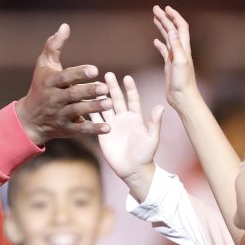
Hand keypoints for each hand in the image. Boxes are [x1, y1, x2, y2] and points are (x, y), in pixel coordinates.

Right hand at [16, 24, 111, 144]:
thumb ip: (54, 46)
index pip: (64, 77)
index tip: (94, 70)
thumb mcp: (44, 65)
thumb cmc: (40, 86)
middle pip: (72, 95)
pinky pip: (80, 129)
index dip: (78, 73)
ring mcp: (59, 115)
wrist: (29, 118)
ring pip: (77, 111)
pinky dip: (94, 129)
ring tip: (109, 103)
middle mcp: (54, 99)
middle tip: (105, 88)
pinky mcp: (66, 129)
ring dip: (94, 108)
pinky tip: (108, 127)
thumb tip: (65, 26)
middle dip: (88, 91)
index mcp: (50, 82)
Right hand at [93, 72, 162, 197]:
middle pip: (117, 99)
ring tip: (93, 85)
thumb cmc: (146, 155)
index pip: (133, 99)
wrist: (133, 170)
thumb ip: (155, 123)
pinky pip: (95, 120)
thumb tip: (161, 106)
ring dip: (100, 97)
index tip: (127, 77)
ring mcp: (112, 125)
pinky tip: (83, 102)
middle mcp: (123, 119)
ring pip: (105, 107)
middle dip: (112, 87)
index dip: (130, 89)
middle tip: (107, 74)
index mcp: (136, 118)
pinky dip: (90, 111)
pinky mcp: (102, 133)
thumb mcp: (152, 138)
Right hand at [152, 6, 201, 110]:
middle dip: (165, 18)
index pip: (181, 27)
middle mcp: (180, 50)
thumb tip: (173, 30)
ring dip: (162, 27)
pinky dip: (160, 44)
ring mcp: (175, 57)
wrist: (183, 98)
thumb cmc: (183, 82)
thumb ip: (176, 46)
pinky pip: (164, 51)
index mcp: (184, 48)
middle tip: (155, 9)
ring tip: (155, 19)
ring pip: (168, 38)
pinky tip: (155, 41)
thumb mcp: (180, 62)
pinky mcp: (170, 65)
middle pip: (173, 30)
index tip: (165, 8)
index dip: (174, 16)